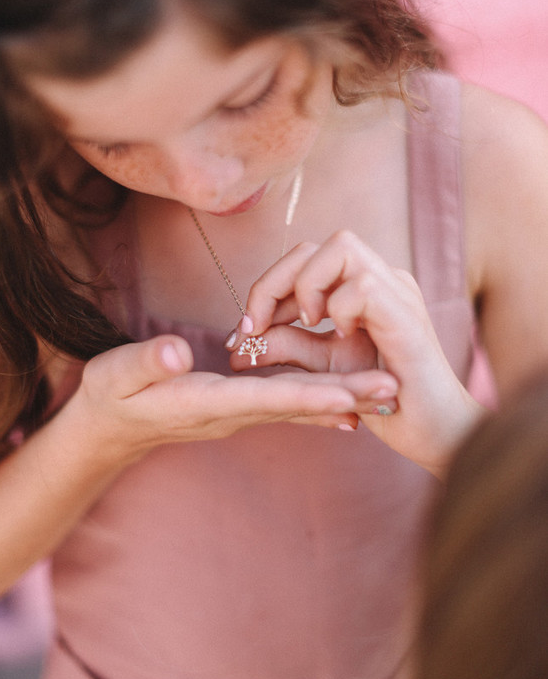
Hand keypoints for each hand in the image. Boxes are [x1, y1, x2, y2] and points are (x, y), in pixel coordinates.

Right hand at [71, 332, 397, 459]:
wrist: (109, 429)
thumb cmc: (111, 396)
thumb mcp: (117, 374)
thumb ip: (146, 363)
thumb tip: (176, 352)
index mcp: (206, 402)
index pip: (266, 398)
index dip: (309, 396)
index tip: (350, 395)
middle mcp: (232, 412)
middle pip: (298, 406)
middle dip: (347, 398)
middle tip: (395, 390)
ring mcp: (239, 413)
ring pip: (300, 407)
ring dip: (345, 400)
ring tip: (389, 394)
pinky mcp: (240, 407)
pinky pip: (289, 405)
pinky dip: (321, 404)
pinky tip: (350, 406)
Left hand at [227, 232, 481, 474]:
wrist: (437, 433)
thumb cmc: (387, 400)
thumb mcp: (324, 369)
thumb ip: (287, 347)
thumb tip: (240, 344)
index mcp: (361, 288)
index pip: (306, 258)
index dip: (269, 286)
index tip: (248, 327)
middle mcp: (382, 280)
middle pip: (317, 245)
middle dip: (275, 282)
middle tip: (258, 327)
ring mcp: (398, 292)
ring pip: (341, 247)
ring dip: (307, 286)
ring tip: (308, 326)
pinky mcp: (407, 316)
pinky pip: (364, 287)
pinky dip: (340, 309)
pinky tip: (343, 338)